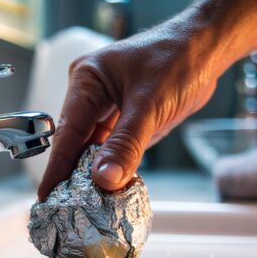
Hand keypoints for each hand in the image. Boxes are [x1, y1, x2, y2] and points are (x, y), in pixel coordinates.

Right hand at [37, 13, 221, 198]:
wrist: (209, 47)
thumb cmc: (179, 59)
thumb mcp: (150, 105)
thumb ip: (126, 145)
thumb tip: (104, 180)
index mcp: (87, 81)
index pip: (67, 132)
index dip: (57, 168)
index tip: (47, 196)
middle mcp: (92, 93)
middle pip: (77, 143)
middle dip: (74, 175)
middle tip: (68, 209)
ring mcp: (109, 106)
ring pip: (95, 148)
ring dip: (95, 174)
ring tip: (89, 205)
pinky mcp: (125, 118)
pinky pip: (114, 148)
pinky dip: (114, 166)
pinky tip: (113, 188)